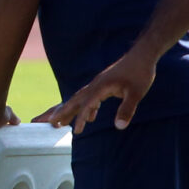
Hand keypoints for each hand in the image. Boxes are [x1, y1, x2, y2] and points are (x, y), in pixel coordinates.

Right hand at [37, 48, 157, 132]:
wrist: (142, 56)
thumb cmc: (140, 73)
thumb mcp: (136, 93)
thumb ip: (127, 109)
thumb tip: (119, 127)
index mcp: (100, 87)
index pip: (87, 104)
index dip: (81, 118)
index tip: (76, 132)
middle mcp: (95, 85)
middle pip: (73, 100)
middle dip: (59, 112)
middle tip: (46, 123)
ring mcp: (97, 85)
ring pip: (79, 99)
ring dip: (68, 111)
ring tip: (58, 123)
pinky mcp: (102, 85)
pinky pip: (89, 98)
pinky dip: (86, 109)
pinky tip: (91, 118)